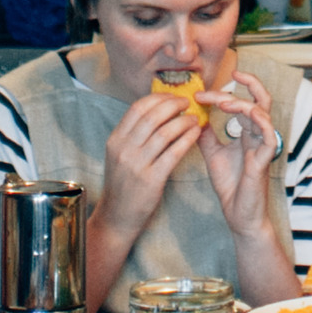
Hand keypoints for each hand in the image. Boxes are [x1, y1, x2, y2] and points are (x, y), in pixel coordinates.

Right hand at [99, 77, 210, 249]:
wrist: (116, 216)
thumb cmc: (123, 183)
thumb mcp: (119, 155)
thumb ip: (134, 134)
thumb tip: (159, 110)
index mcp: (115, 139)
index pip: (137, 108)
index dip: (158, 98)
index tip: (173, 96)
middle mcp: (123, 149)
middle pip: (153, 116)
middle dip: (174, 105)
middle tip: (188, 103)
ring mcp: (136, 164)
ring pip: (165, 132)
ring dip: (184, 121)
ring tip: (195, 119)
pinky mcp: (151, 180)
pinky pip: (174, 153)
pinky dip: (187, 139)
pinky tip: (196, 134)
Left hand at [194, 66, 283, 233]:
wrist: (238, 214)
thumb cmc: (230, 184)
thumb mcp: (212, 154)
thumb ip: (206, 134)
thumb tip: (193, 115)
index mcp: (247, 131)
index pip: (239, 102)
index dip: (221, 95)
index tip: (199, 94)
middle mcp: (257, 134)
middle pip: (260, 98)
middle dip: (245, 84)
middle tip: (221, 84)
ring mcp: (263, 145)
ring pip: (263, 112)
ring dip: (243, 102)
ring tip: (223, 102)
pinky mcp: (265, 159)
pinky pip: (269, 135)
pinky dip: (260, 121)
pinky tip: (248, 114)